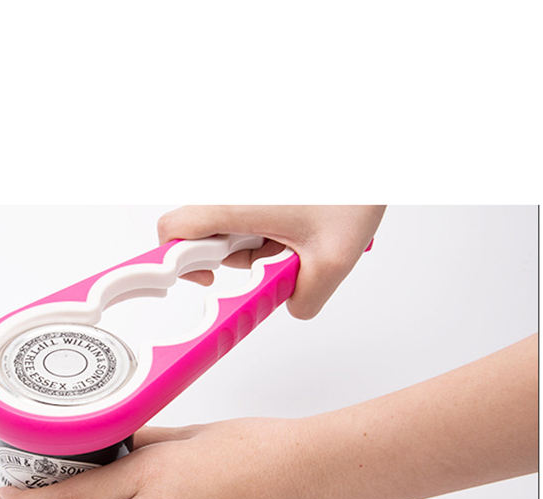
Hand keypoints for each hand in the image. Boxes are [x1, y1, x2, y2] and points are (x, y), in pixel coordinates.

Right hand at [159, 205, 384, 318]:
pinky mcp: (257, 186)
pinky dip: (267, 228)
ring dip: (255, 244)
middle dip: (235, 257)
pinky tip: (296, 226)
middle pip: (203, 234)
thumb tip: (290, 305)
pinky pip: (247, 212)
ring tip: (295, 239)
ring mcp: (242, 186)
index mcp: (235, 204)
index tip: (207, 280)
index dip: (175, 263)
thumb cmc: (353, 186)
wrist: (370, 150)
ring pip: (228, 225)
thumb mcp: (334, 259)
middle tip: (272, 260)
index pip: (172, 231)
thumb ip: (304, 298)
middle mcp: (231, 190)